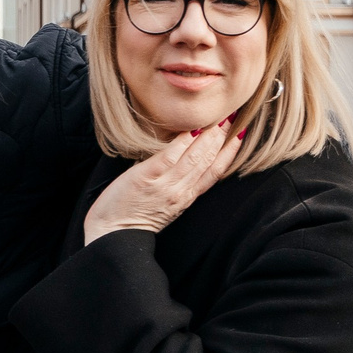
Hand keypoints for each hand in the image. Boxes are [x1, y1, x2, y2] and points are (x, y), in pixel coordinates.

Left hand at [82, 121, 242, 244]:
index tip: (240, 136)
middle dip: (222, 139)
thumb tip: (184, 160)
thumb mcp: (165, 204)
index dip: (229, 154)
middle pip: (208, 162)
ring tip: (218, 119)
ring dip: (208, 137)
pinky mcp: (146, 178)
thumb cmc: (134, 217)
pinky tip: (191, 131)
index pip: (215, 173)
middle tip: (233, 117)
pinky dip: (181, 144)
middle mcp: (180, 191)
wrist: (112, 235)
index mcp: (186, 197)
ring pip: (194, 158)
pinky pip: (168, 158)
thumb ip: (176, 184)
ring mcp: (164, 185)